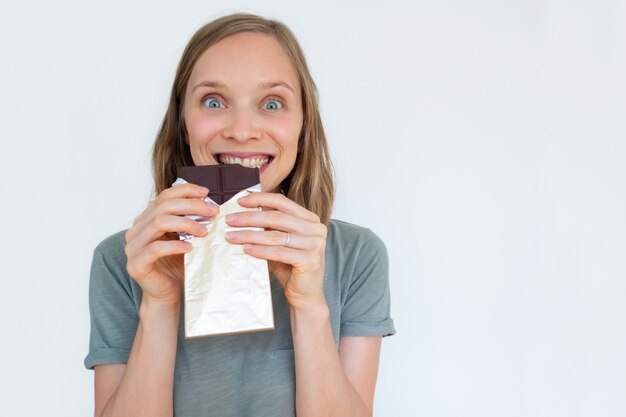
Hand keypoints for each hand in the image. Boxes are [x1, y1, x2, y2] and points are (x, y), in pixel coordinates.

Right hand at [124, 183, 218, 306]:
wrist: (167, 295)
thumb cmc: (177, 266)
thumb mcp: (184, 238)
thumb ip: (189, 221)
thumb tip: (210, 204)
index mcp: (146, 220)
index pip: (163, 196)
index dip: (185, 191)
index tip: (206, 192)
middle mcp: (136, 230)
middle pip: (163, 207)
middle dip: (190, 206)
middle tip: (212, 211)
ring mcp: (133, 247)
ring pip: (158, 222)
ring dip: (185, 223)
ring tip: (204, 231)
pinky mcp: (136, 264)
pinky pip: (155, 249)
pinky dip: (175, 245)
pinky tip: (190, 247)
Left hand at [224, 192, 327, 309]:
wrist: (305, 295)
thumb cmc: (290, 267)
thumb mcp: (280, 242)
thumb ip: (269, 227)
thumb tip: (241, 213)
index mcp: (310, 219)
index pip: (282, 202)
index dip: (260, 199)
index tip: (240, 201)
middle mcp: (316, 229)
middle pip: (277, 217)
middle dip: (250, 218)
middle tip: (230, 220)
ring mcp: (316, 245)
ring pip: (276, 236)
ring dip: (250, 235)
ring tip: (232, 236)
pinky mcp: (311, 261)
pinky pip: (279, 253)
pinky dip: (260, 251)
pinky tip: (246, 249)